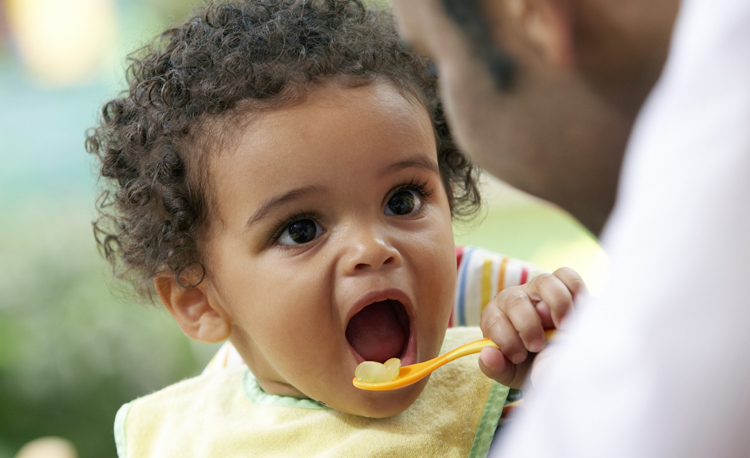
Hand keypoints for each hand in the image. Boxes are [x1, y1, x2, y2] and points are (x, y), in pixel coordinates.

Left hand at [478, 267, 585, 387]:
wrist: (557, 360)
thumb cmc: (528, 365)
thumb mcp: (512, 372)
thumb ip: (497, 367)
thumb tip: (487, 355)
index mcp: (495, 318)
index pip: (493, 320)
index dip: (506, 339)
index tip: (519, 357)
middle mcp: (513, 299)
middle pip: (515, 300)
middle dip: (527, 325)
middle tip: (538, 346)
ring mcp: (537, 289)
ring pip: (544, 282)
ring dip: (556, 304)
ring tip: (564, 326)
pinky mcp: (561, 285)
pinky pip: (567, 276)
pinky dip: (575, 291)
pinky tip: (580, 313)